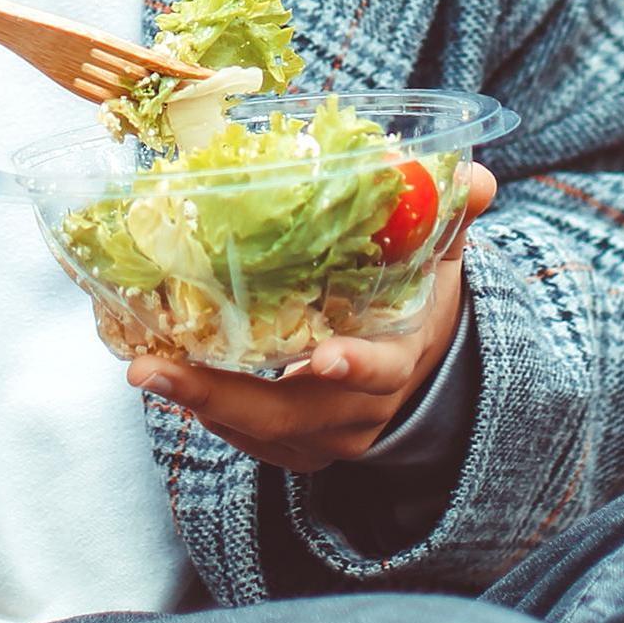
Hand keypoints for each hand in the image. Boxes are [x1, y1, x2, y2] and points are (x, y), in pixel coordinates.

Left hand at [126, 164, 496, 471]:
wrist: (426, 368)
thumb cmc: (422, 299)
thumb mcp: (442, 258)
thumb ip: (451, 217)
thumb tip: (476, 175)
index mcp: (399, 359)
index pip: (379, 371)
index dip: (354, 367)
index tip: (321, 359)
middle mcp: (362, 410)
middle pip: (294, 415)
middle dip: (224, 397)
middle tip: (157, 368)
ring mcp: (328, 437)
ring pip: (262, 432)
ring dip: (202, 406)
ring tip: (147, 370)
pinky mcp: (298, 447)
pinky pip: (251, 440)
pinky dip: (211, 416)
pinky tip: (169, 384)